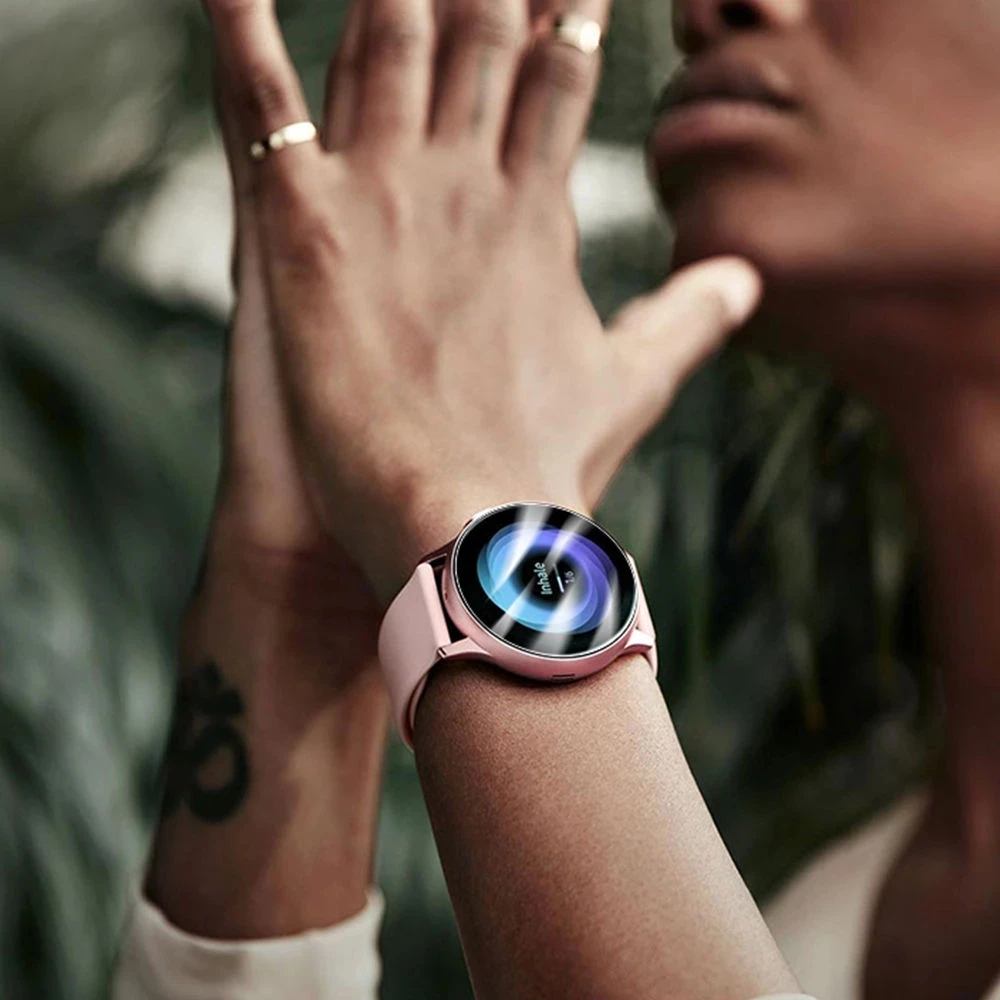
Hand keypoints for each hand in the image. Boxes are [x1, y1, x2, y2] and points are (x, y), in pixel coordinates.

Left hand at [206, 0, 761, 604]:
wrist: (467, 524)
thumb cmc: (546, 465)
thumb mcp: (629, 383)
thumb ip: (687, 319)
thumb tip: (745, 279)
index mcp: (538, 212)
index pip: (556, 76)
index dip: (559, 11)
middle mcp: (469, 183)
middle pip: (474, 33)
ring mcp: (386, 195)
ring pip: (383, 41)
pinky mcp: (305, 229)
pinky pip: (261, 102)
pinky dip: (236, 30)